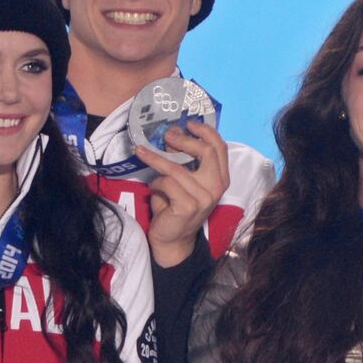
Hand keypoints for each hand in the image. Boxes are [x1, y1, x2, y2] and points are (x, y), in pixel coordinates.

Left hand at [134, 120, 230, 266]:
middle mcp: (217, 187)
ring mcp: (204, 197)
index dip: (205, 131)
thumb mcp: (184, 180)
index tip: (188, 124)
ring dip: (156, 158)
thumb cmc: (176, 205)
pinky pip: (168, 182)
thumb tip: (171, 135)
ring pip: (178, 167)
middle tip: (166, 135)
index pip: (220, 147)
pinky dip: (156, 181)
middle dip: (183, 140)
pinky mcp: (188, 206)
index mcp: (220, 178)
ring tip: (142, 152)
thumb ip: (183, 161)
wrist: (172, 239)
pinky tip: (152, 186)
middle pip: (205, 151)